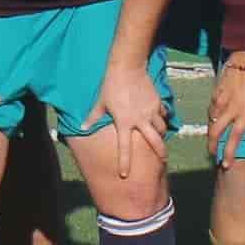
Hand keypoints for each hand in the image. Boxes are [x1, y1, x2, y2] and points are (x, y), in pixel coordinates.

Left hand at [88, 54, 171, 178]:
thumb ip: (93, 117)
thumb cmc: (111, 86)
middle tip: (163, 160)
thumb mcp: (100, 102)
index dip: (124, 163)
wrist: (128, 68)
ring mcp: (151, 111)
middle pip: (154, 141)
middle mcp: (140, 120)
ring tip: (160, 137)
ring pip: (161, 128)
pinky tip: (161, 118)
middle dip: (160, 153)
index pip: (124, 148)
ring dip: (161, 134)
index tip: (125, 175)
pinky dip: (163, 117)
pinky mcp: (157, 102)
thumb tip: (82, 127)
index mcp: (124, 123)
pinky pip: (163, 114)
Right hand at [208, 54, 244, 162]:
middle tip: (212, 153)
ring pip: (212, 118)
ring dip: (211, 129)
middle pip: (216, 131)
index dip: (229, 152)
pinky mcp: (218, 90)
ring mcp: (223, 99)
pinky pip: (212, 105)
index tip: (226, 163)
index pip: (235, 138)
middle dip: (212, 144)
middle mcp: (231, 109)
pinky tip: (214, 115)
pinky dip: (212, 112)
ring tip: (212, 136)